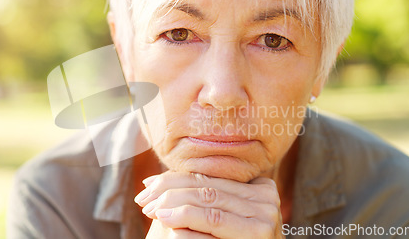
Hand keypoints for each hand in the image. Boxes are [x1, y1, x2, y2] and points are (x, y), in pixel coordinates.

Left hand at [135, 172, 283, 238]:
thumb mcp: (220, 217)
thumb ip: (202, 198)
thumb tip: (155, 182)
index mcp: (258, 187)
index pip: (208, 177)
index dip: (174, 178)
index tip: (148, 184)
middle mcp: (266, 196)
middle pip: (206, 186)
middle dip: (169, 190)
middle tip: (143, 198)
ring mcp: (265, 213)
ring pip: (208, 200)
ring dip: (173, 202)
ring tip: (150, 209)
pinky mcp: (258, 230)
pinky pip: (214, 219)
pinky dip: (186, 216)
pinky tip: (165, 219)